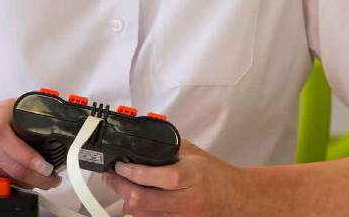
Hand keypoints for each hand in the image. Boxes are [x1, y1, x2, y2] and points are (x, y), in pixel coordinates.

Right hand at [0, 97, 61, 190]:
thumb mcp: (14, 106)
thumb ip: (32, 114)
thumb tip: (59, 126)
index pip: (4, 137)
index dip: (26, 155)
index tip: (46, 167)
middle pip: (12, 166)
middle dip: (38, 177)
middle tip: (54, 178)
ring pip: (11, 177)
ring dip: (31, 182)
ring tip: (46, 179)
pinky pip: (5, 180)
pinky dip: (20, 182)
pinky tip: (29, 179)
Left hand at [105, 140, 245, 215]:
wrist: (235, 198)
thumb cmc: (213, 175)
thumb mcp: (192, 153)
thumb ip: (166, 146)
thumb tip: (139, 138)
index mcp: (191, 176)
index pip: (158, 177)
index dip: (134, 172)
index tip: (120, 165)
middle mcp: (186, 200)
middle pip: (144, 199)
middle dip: (121, 187)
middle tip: (112, 176)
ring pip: (143, 213)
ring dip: (127, 200)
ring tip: (121, 186)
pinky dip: (139, 210)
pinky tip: (136, 200)